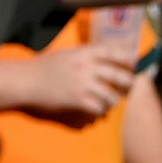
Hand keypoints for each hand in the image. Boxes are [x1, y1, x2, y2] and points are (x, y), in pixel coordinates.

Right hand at [10, 44, 138, 118]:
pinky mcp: (77, 100)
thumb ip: (85, 54)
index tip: (134, 62)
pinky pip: (99, 109)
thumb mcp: (67, 54)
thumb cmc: (45, 66)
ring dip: (114, 100)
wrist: (27, 80)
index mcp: (83, 53)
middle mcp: (86, 67)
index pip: (112, 52)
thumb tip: (103, 55)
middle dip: (128, 83)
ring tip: (112, 101)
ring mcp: (82, 84)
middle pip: (118, 75)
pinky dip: (101, 111)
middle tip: (130, 86)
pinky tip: (98, 110)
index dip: (127, 56)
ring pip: (111, 95)